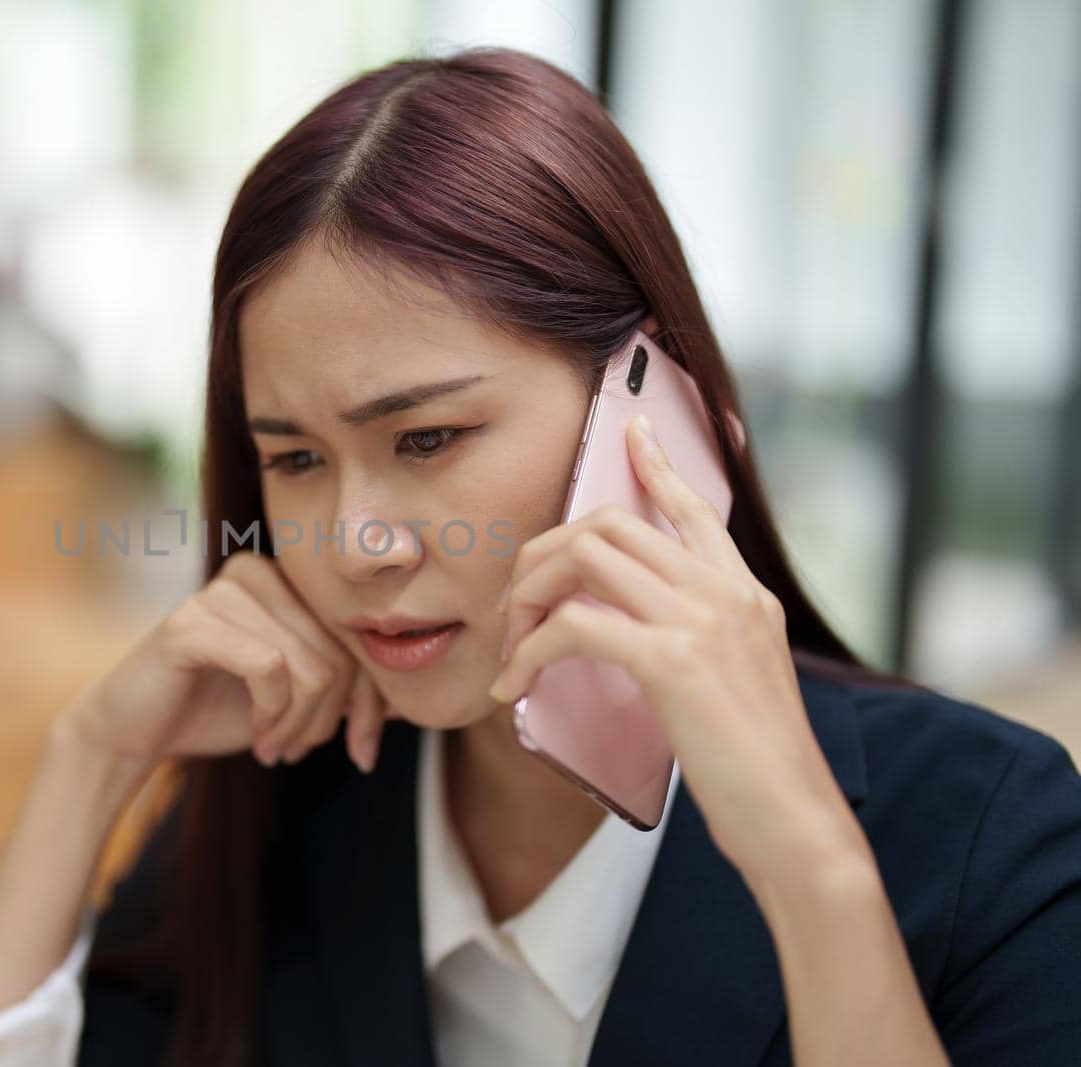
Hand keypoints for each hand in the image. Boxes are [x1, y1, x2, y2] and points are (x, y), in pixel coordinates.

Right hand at [67, 549, 393, 775]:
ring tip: (273, 745)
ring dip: (297, 726)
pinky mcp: (193, 620)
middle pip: (339, 655)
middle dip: (326, 721)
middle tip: (295, 752)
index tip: (362, 752)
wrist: (137, 730)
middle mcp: (258, 570)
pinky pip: (269, 670)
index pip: (358, 639)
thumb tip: (414, 703)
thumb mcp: (299, 701)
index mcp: (287, 578)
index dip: (370, 702)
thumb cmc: (221, 710)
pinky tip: (254, 731)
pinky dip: (270, 715)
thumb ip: (348, 690)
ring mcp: (223, 590)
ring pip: (310, 667)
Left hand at [487, 414, 865, 883]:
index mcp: (746, 596)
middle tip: (513, 603)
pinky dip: (529, 651)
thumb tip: (635, 638)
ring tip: (510, 643)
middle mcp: (727, 594)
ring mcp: (702, 622)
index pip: (695, 509)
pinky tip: (516, 685)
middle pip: (611, 524)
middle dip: (544, 553)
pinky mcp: (674, 661)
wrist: (796, 823)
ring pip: (586, 559)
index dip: (655, 465)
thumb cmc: (757, 771)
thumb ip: (697, 646)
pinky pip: (573, 626)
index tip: (631, 431)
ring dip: (529, 596)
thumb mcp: (736, 687)